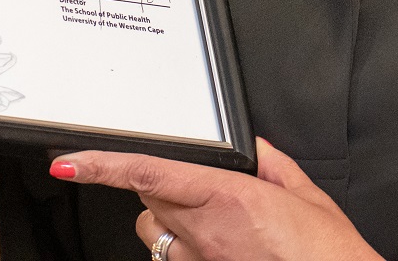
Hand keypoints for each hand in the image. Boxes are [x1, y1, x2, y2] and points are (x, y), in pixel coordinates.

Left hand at [49, 139, 381, 260]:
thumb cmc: (325, 253)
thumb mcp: (305, 194)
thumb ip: (272, 164)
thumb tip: (254, 148)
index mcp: (227, 199)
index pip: (148, 175)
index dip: (103, 167)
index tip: (71, 163)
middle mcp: (205, 233)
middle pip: (149, 200)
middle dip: (160, 187)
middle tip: (196, 186)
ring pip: (154, 234)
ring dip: (168, 221)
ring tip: (210, 222)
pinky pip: (174, 260)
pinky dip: (183, 248)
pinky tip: (218, 246)